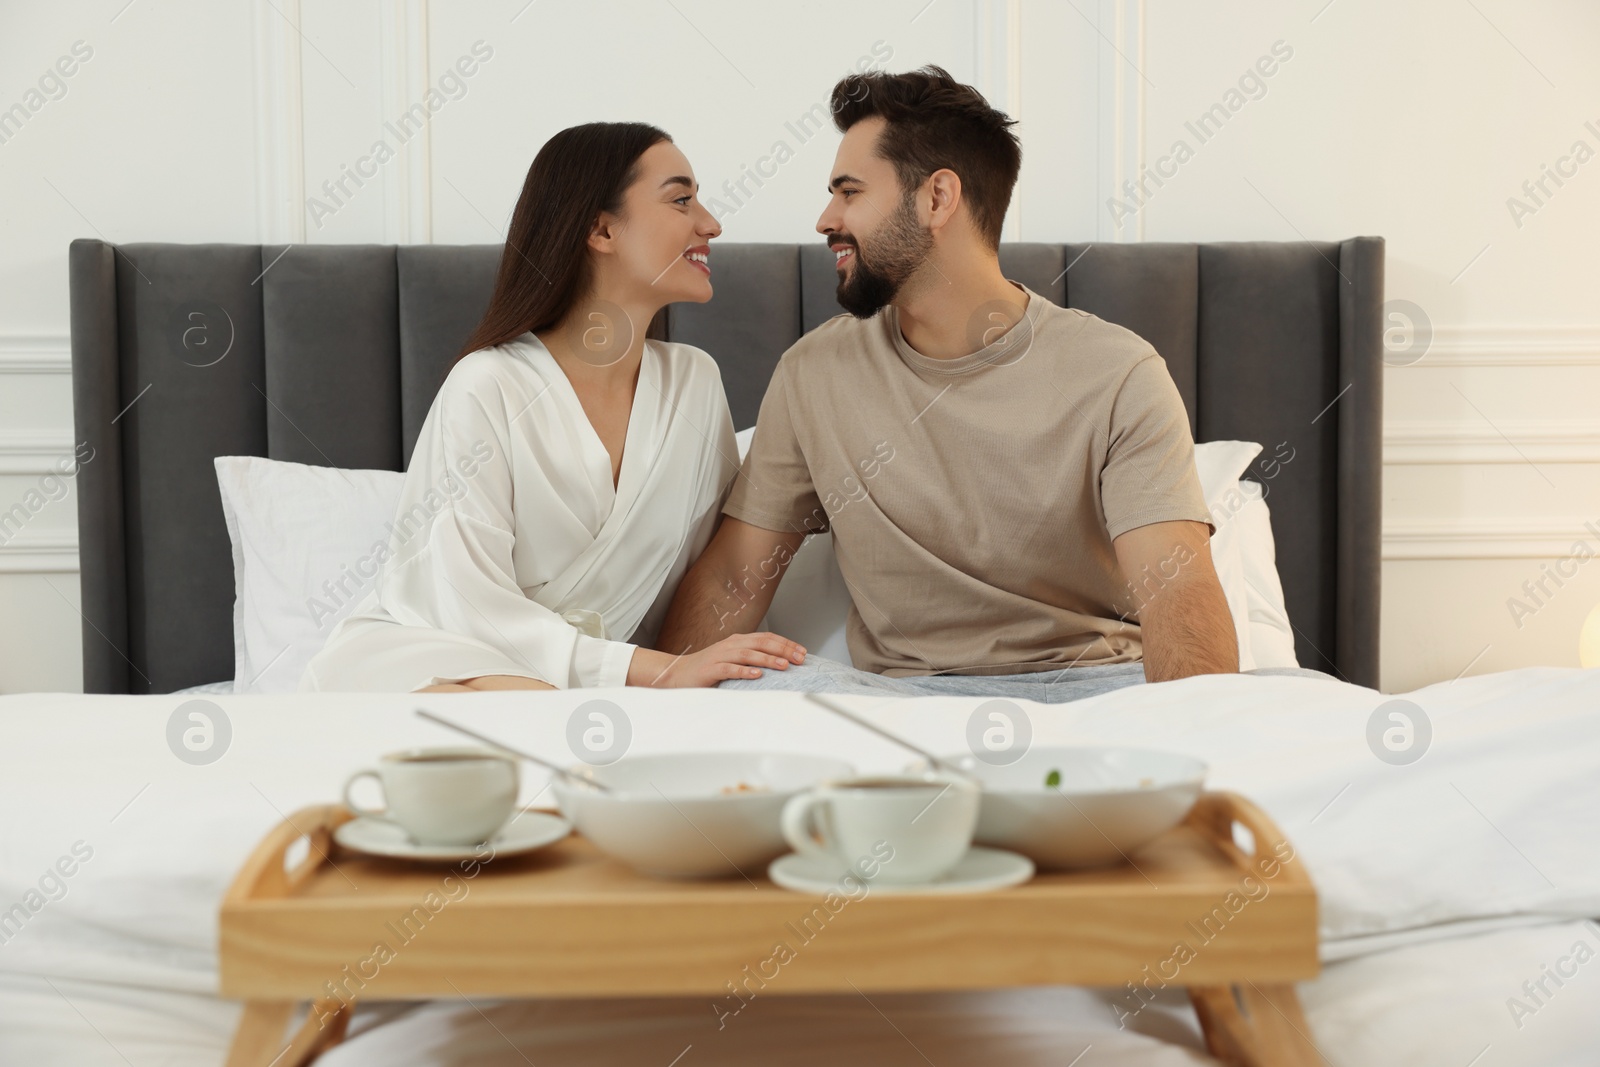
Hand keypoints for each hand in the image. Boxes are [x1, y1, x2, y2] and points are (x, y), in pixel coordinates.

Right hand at [635, 633, 805, 687]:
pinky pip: (730, 669)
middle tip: (800, 658)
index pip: (767, 638)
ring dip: (768, 659)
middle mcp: (732, 645)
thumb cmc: (708, 669)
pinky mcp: (711, 669)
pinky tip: (757, 675)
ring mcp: (721, 656)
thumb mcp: (733, 661)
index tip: (803, 652)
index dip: (786, 643)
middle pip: (762, 643)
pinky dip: (744, 671)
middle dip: (783, 649)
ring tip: (784, 665)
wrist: (677, 673)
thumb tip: (780, 665)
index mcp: (739, 641)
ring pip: (749, 654)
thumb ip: (752, 660)